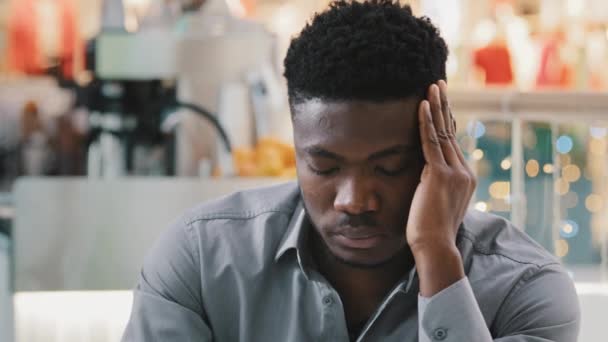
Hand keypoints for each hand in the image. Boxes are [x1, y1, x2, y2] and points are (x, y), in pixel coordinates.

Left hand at [406, 81, 475, 295]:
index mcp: (464, 177)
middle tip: (438, 84)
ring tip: (432, 86)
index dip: (446, 121)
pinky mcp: (439, 175)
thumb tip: (426, 175)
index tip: (440, 104)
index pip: (453, 142)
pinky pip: (431, 142)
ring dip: (437, 106)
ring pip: (444, 132)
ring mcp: (454, 172)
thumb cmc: (431, 231)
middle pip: (452, 131)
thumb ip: (435, 186)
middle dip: (444, 106)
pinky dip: (426, 122)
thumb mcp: (437, 203)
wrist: (435, 247)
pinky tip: (422, 104)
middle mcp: (464, 171)